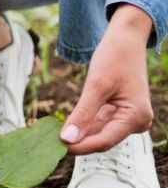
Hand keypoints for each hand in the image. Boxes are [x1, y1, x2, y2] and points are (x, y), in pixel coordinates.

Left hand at [60, 4, 154, 154]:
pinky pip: (98, 124)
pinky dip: (83, 124)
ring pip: (98, 133)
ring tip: (53, 135)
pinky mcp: (119, 113)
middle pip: (101, 139)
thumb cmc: (115, 57)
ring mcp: (128, 118)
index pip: (104, 141)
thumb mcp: (96, 85)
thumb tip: (67, 139)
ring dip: (78, 133)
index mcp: (136, 117)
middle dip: (77, 140)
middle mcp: (136, 122)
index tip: (56, 147)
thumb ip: (83, 114)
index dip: (80, 146)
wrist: (125, 40)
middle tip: (49, 142)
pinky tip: (65, 125)